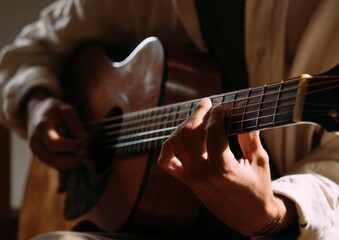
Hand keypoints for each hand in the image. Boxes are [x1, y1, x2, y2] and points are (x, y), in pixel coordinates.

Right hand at [26, 91, 92, 170]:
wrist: (36, 112)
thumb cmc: (54, 110)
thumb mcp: (67, 110)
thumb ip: (76, 124)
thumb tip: (87, 140)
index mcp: (42, 127)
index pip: (54, 143)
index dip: (72, 146)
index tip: (85, 143)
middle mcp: (36, 142)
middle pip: (54, 159)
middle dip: (74, 159)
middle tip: (89, 155)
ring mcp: (37, 151)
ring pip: (56, 165)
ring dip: (73, 163)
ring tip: (86, 155)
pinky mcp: (41, 157)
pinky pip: (56, 165)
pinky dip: (69, 163)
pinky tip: (79, 156)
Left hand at [158, 98, 293, 235]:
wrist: (250, 217)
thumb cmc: (258, 189)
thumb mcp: (259, 160)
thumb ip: (249, 135)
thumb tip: (241, 112)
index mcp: (222, 168)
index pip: (212, 131)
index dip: (217, 114)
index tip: (222, 107)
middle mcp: (202, 173)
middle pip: (190, 133)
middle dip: (198, 114)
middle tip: (207, 104)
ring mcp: (191, 178)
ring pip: (175, 144)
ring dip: (183, 126)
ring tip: (196, 118)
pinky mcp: (187, 182)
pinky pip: (166, 162)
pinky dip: (168, 147)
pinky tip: (178, 137)